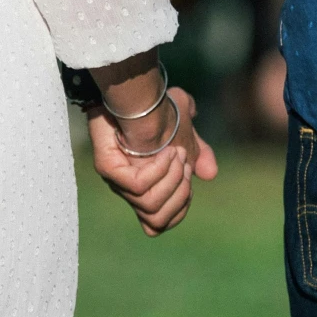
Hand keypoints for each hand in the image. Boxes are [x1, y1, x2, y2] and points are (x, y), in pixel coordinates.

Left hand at [88, 87, 217, 234]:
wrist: (141, 92)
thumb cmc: (159, 111)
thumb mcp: (186, 135)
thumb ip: (197, 155)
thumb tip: (209, 175)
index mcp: (143, 190)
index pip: (158, 225)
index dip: (180, 208)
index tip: (189, 180)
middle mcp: (127, 190)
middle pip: (157, 221)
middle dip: (180, 194)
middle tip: (184, 163)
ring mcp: (115, 181)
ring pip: (150, 206)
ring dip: (172, 180)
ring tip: (175, 154)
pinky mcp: (107, 168)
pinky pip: (139, 186)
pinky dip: (158, 171)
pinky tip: (165, 152)